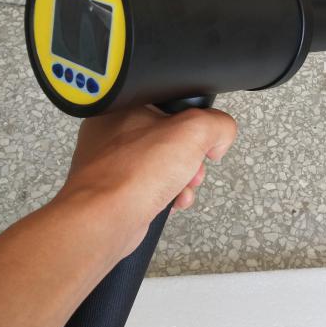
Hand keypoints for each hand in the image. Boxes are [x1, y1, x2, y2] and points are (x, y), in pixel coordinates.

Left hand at [57, 106, 236, 262]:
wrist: (106, 221)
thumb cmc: (131, 174)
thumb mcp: (193, 131)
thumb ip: (217, 124)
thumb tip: (220, 137)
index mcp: (121, 107)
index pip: (168, 105)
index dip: (191, 121)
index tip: (199, 134)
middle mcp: (111, 134)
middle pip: (170, 138)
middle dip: (190, 156)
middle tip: (191, 164)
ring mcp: (112, 165)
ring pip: (163, 165)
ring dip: (183, 178)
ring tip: (182, 186)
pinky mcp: (116, 192)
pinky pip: (153, 188)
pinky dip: (168, 195)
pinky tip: (171, 201)